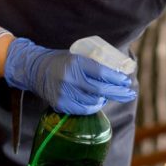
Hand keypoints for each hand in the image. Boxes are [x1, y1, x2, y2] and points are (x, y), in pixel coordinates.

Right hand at [3, 37, 135, 114]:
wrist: (35, 69)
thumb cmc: (61, 61)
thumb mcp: (78, 56)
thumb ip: (95, 63)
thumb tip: (120, 73)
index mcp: (76, 63)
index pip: (101, 72)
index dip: (116, 79)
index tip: (127, 82)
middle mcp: (70, 78)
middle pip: (100, 90)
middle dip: (118, 93)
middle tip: (129, 94)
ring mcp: (64, 92)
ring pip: (93, 101)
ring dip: (104, 99)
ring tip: (108, 95)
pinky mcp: (60, 104)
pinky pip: (83, 109)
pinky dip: (93, 106)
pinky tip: (96, 101)